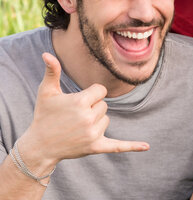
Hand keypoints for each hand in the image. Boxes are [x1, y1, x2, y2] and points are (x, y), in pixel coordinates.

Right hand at [18, 53, 148, 172]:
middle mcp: (88, 118)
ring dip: (96, 121)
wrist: (40, 146)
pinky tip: (146, 146)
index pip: (101, 90)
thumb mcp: (46, 92)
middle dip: (92, 108)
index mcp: (80, 102)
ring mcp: (93, 133)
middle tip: (73, 117)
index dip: (90, 94)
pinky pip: (118, 146)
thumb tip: (47, 53)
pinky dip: (132, 146)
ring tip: (77, 127)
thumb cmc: (44, 116)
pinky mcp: (96, 146)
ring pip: (107, 119)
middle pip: (104, 105)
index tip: (76, 101)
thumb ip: (52, 71)